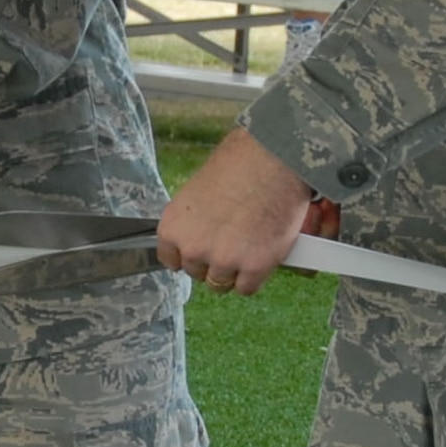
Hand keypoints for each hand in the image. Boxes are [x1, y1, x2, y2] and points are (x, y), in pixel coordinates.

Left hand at [156, 128, 313, 295]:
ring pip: (222, 284)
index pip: (171, 259)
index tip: (201, 248)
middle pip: (197, 272)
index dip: (189, 253)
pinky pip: (247, 288)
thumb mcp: (199, 188)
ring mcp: (224, 260)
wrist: (274, 158)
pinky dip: (255, 275)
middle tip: (231, 240)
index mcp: (174, 226)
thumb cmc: (240, 162)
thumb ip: (195, 219)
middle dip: (213, 260)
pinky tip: (260, 254)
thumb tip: (200, 230)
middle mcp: (193, 247)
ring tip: (247, 245)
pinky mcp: (254, 268)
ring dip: (234, 271)